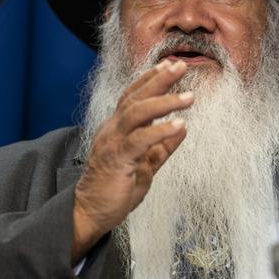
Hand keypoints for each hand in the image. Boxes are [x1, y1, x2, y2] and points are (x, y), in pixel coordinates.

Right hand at [71, 59, 192, 261]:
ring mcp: (112, 143)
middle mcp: (112, 130)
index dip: (150, 78)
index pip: (132, 96)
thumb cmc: (115, 190)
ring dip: (164, 102)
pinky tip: (179, 125)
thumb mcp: (145, 165)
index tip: (169, 65)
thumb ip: (162, 147)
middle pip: (135, 97)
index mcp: (116, 128)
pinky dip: (160, 131)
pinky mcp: (116, 160)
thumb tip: (183, 128)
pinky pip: (139, 140)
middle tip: (181, 65)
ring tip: (189, 97)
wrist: (90, 214)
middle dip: (159, 79)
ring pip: (136, 113)